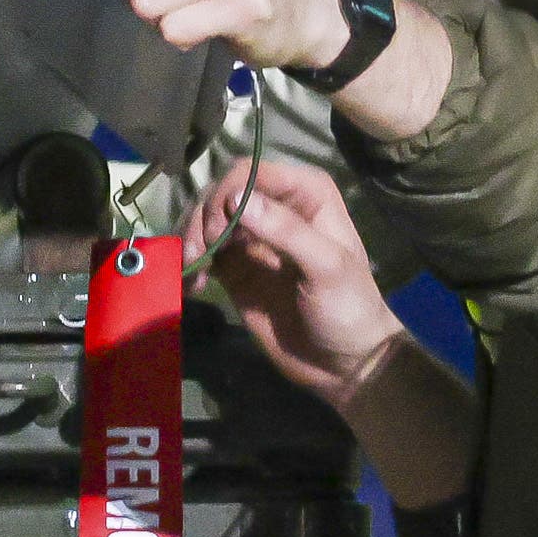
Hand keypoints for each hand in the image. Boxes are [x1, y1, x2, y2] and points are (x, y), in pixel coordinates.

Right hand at [184, 155, 475, 507]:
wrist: (343, 363)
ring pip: (205, 218)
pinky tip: (191, 284)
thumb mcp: (327, 267)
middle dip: (202, 217)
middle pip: (220, 192)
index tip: (217, 231)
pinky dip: (189, 262)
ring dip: (190, 238)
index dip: (226, 194)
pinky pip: (201, 251)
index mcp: (305, 193)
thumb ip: (286, 232)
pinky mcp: (234, 268)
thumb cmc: (348, 309)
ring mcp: (251, 237)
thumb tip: (236, 201)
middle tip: (199, 255)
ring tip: (192, 268)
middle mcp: (275, 206)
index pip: (250, 173)